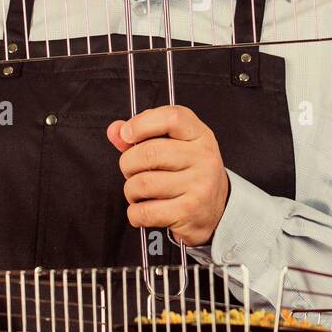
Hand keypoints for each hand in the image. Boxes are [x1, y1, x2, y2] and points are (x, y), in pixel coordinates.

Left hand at [107, 105, 229, 246]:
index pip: (172, 118)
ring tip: (139, 193)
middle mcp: (203, 158)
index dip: (142, 123)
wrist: (216, 208)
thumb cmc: (187, 173)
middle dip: (128, 164)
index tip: (127, 134)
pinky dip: (135, 213)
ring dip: (131, 191)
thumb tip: (115, 130)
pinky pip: (145, 211)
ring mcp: (198, 185)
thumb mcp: (174, 146)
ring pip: (142, 183)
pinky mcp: (188, 212)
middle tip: (132, 171)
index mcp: (199, 135)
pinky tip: (144, 209)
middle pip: (149, 153)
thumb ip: (143, 135)